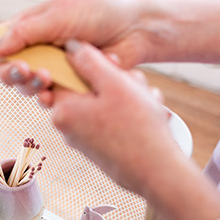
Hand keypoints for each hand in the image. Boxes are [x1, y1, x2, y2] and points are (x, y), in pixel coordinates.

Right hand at [0, 0, 145, 99]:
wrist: (135, 30)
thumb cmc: (101, 12)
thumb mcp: (57, 16)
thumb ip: (23, 33)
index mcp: (31, 28)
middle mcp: (40, 50)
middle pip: (9, 69)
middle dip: (12, 74)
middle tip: (24, 71)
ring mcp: (54, 68)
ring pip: (28, 86)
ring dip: (30, 85)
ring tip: (44, 78)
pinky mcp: (69, 85)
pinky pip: (50, 98)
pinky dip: (48, 97)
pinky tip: (53, 92)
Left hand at [45, 40, 181, 197]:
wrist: (157, 172)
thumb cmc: (137, 129)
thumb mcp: (115, 84)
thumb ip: (90, 62)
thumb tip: (71, 47)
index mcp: (63, 110)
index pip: (65, 73)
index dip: (91, 65)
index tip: (112, 65)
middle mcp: (67, 127)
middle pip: (87, 88)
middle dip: (114, 82)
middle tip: (135, 86)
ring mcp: (83, 140)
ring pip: (103, 104)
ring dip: (126, 97)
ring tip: (146, 104)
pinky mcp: (99, 150)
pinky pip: (110, 121)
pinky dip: (128, 116)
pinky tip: (148, 118)